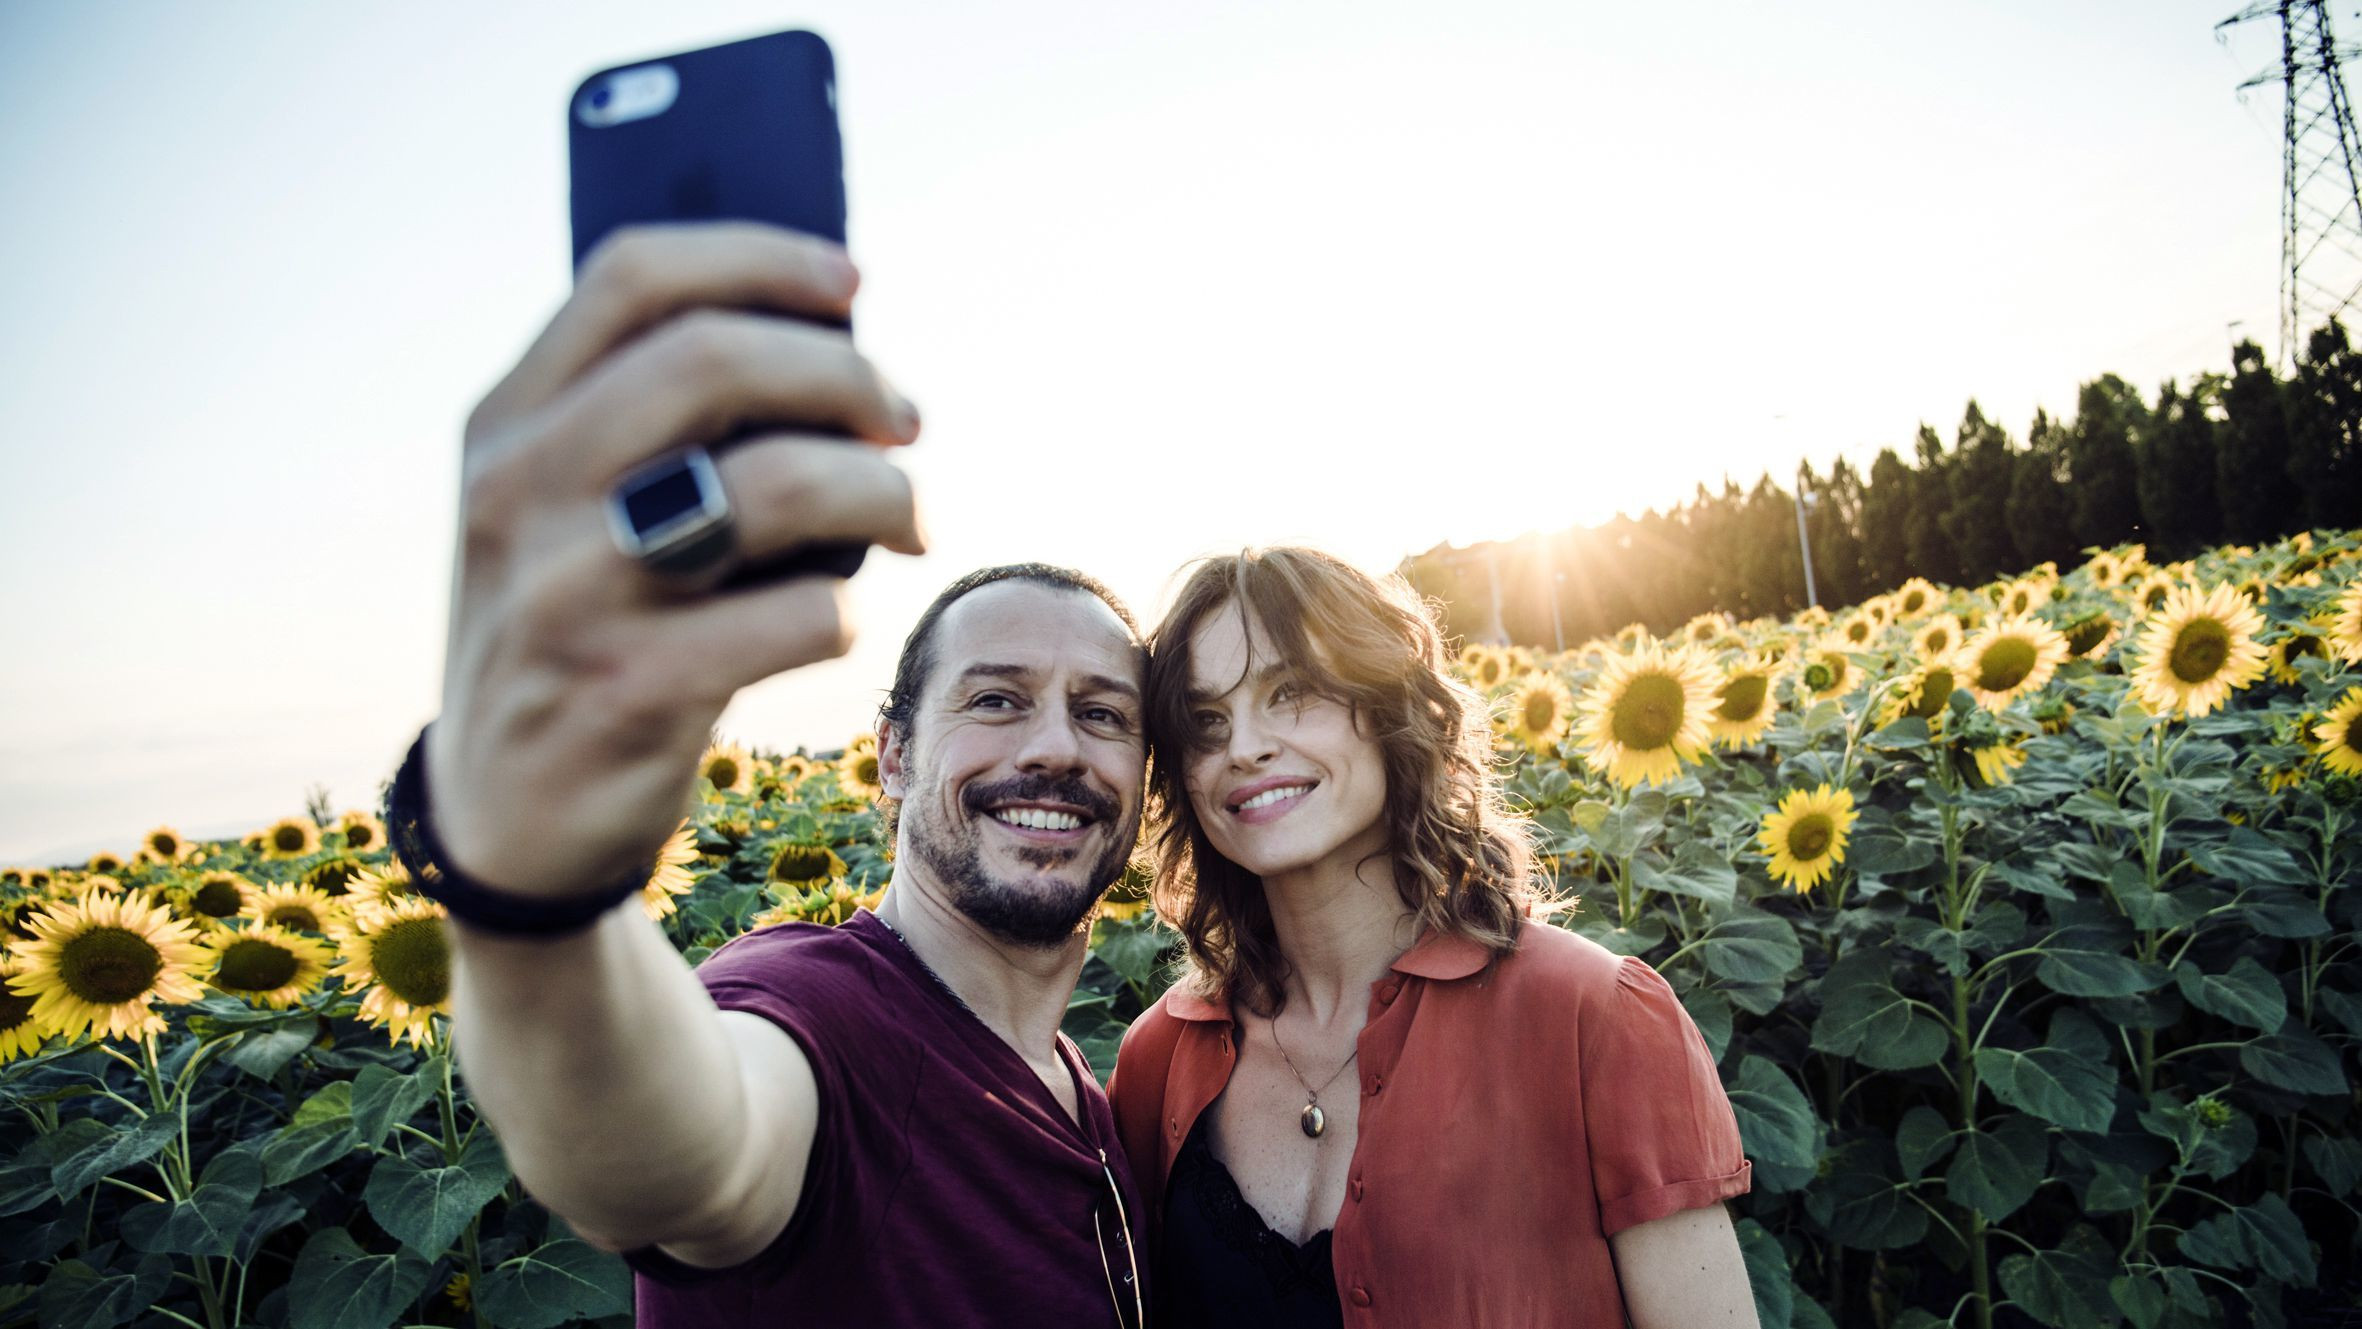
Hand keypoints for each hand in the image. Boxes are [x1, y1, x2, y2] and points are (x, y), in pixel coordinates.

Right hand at [427, 222, 924, 898]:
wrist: (504, 820)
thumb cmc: (577, 628)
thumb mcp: (559, 512)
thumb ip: (643, 422)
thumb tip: (828, 340)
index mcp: (503, 425)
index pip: (633, 278)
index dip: (762, 259)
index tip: (852, 286)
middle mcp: (519, 495)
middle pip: (718, 361)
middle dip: (850, 376)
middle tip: (907, 419)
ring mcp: (568, 597)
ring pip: (778, 484)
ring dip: (881, 491)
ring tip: (910, 519)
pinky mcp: (629, 694)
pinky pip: (799, 617)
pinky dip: (844, 609)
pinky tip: (834, 620)